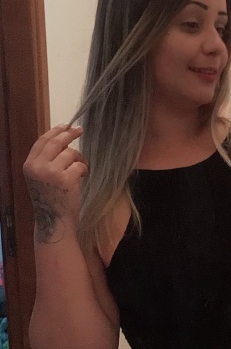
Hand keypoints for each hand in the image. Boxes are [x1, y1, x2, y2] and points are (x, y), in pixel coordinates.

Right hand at [23, 124, 88, 240]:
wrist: (54, 223)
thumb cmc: (50, 201)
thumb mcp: (40, 178)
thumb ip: (46, 161)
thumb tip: (61, 139)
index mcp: (29, 165)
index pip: (42, 141)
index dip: (55, 131)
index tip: (66, 126)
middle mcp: (38, 167)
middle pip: (56, 142)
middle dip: (70, 134)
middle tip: (80, 130)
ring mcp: (51, 173)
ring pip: (70, 154)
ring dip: (78, 159)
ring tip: (79, 170)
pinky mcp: (66, 179)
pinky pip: (79, 165)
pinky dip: (84, 170)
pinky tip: (82, 178)